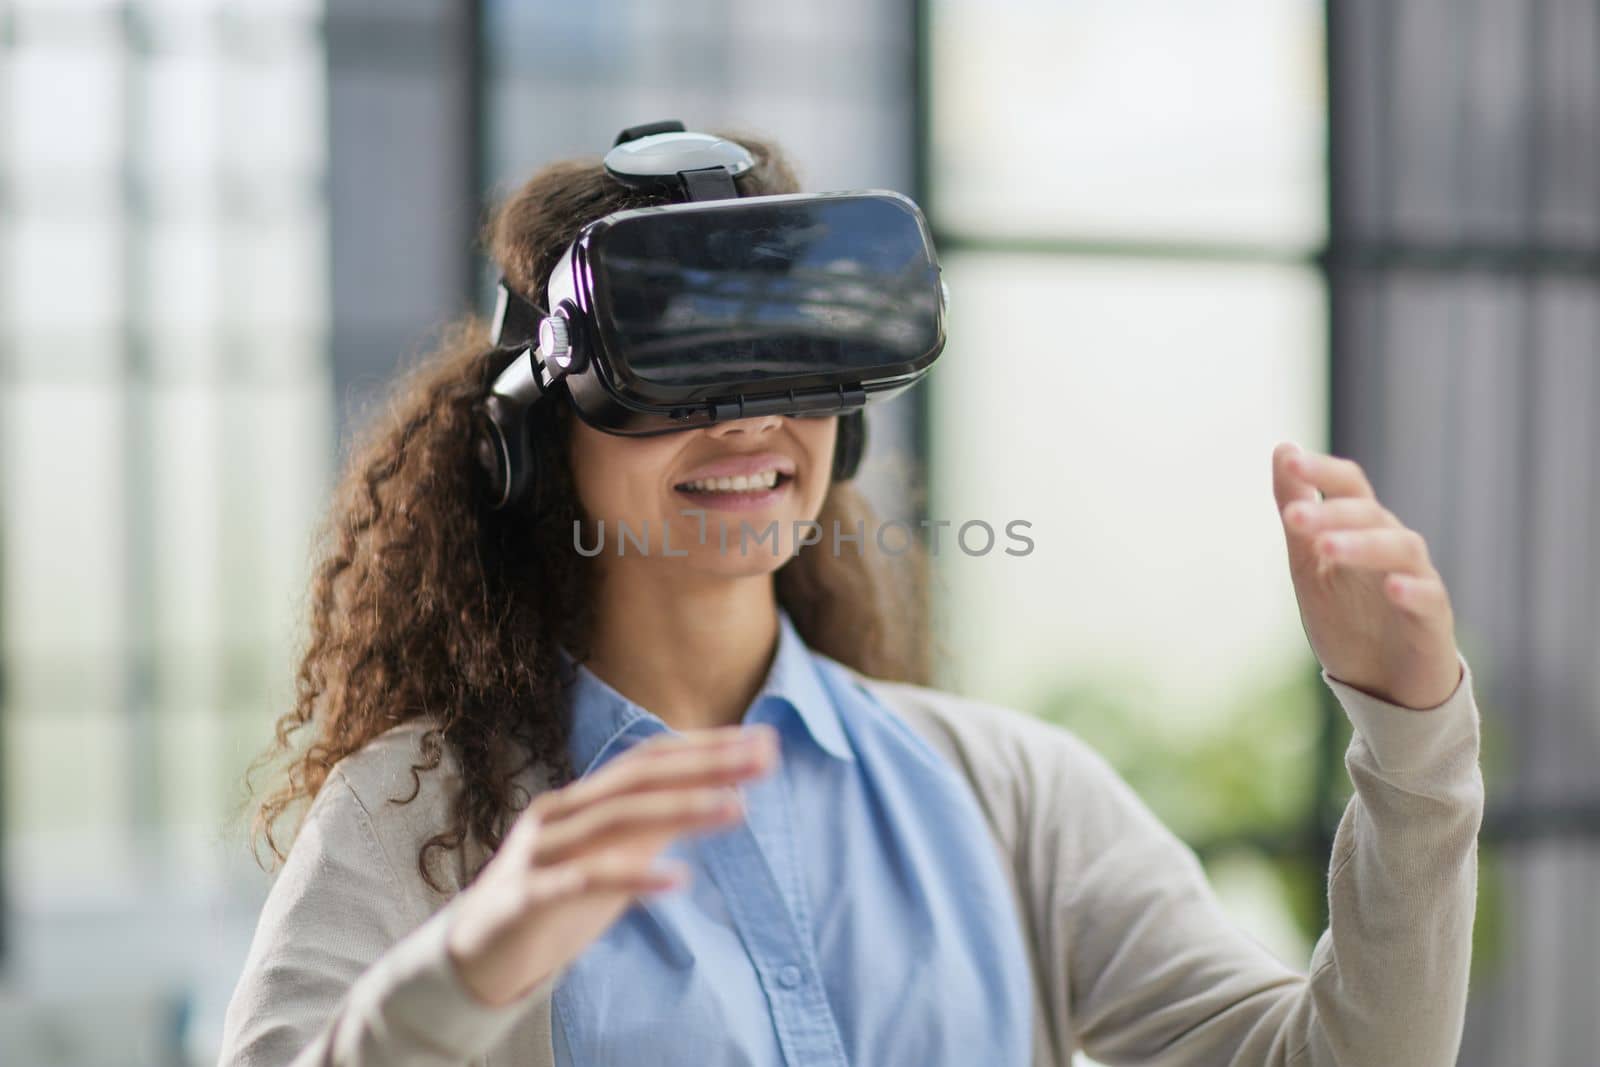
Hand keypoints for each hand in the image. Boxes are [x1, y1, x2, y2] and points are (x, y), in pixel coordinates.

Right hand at [445, 723, 778, 1006]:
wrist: (476, 953)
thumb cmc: (555, 896)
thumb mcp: (613, 856)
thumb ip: (657, 826)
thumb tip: (723, 794)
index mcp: (583, 800)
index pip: (649, 760)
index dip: (704, 747)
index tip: (761, 741)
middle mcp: (562, 814)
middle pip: (639, 779)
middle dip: (704, 765)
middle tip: (763, 758)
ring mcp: (541, 852)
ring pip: (615, 820)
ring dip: (680, 810)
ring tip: (735, 808)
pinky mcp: (526, 897)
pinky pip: (583, 882)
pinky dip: (632, 878)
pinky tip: (677, 882)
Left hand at [1272, 443, 1462, 709]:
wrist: (1382, 684)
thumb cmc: (1347, 615)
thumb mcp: (1308, 562)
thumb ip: (1296, 509)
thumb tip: (1282, 448)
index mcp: (1362, 528)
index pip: (1349, 485)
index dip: (1322, 470)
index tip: (1290, 460)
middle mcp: (1393, 544)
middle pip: (1370, 514)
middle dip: (1330, 513)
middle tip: (1291, 518)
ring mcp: (1417, 579)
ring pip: (1400, 548)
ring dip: (1362, 545)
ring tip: (1325, 549)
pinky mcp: (1433, 620)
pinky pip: (1429, 598)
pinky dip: (1411, 590)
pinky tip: (1391, 588)